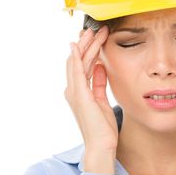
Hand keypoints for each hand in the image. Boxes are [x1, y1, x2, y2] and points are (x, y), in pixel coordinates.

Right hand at [65, 26, 118, 157]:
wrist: (101, 145)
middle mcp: (73, 90)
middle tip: (96, 29)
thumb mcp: (102, 100)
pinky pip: (76, 72)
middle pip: (78, 60)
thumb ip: (99, 83)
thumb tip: (100, 67)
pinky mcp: (79, 95)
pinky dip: (76, 58)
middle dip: (87, 43)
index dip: (88, 50)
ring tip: (94, 32)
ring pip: (78, 62)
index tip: (97, 37)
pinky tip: (77, 45)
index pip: (82, 65)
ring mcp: (74, 92)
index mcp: (79, 92)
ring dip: (85, 46)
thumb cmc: (102, 126)